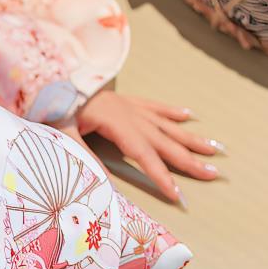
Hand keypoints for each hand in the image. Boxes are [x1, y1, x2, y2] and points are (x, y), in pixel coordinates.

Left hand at [68, 91, 223, 206]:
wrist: (52, 75)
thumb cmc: (55, 104)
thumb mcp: (63, 132)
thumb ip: (82, 154)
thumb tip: (101, 181)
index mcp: (115, 123)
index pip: (144, 155)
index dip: (161, 175)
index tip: (178, 193)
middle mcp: (130, 114)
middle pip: (165, 142)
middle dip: (190, 160)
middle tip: (214, 173)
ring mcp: (131, 106)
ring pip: (166, 125)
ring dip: (191, 138)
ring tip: (215, 148)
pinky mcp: (127, 100)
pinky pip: (155, 106)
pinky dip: (172, 111)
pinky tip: (190, 115)